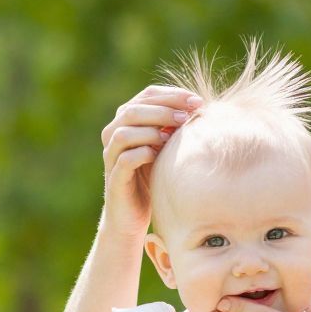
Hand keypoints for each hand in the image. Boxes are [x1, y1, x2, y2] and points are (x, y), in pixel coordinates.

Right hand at [100, 85, 202, 238]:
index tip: (197, 101)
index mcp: (126, 121)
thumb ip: (173, 127)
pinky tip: (159, 156)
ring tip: (172, 136)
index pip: (146, 95)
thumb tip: (199, 106)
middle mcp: (113, 135)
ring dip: (151, 131)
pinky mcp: (114, 179)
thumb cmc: (152, 177)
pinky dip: (143, 153)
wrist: (132, 216)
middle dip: (164, 110)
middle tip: (187, 117)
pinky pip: (124, 159)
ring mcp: (111, 157)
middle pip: (132, 110)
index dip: (171, 95)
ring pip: (124, 133)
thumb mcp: (165, 147)